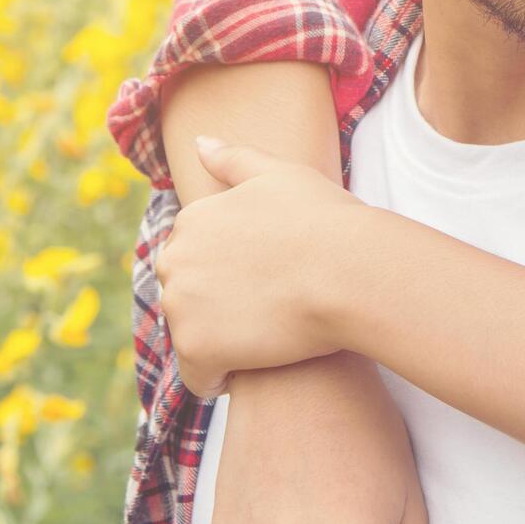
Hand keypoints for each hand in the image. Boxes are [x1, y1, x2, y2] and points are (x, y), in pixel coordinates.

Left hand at [159, 137, 380, 398]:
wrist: (349, 271)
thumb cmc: (326, 221)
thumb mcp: (279, 174)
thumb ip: (234, 160)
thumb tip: (199, 144)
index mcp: (193, 218)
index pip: (194, 256)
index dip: (227, 272)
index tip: (259, 281)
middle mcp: (176, 258)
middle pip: (184, 294)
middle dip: (212, 306)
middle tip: (262, 313)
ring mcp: (182, 304)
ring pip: (188, 334)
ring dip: (216, 341)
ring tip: (261, 342)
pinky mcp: (197, 347)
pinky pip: (197, 376)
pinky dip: (217, 379)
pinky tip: (247, 373)